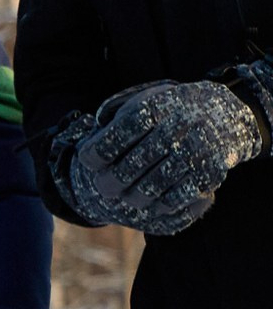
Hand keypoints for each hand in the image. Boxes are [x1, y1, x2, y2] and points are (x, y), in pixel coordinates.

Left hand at [61, 79, 265, 234]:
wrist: (223, 110)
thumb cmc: (167, 111)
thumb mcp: (142, 103)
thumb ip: (113, 121)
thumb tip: (85, 149)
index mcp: (157, 106)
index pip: (122, 132)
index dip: (100, 150)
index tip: (86, 161)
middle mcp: (178, 125)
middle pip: (137, 161)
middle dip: (114, 180)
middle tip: (103, 189)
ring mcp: (197, 148)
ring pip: (157, 182)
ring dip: (137, 195)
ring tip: (128, 199)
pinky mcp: (212, 168)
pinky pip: (182, 193)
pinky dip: (164, 203)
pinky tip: (154, 205)